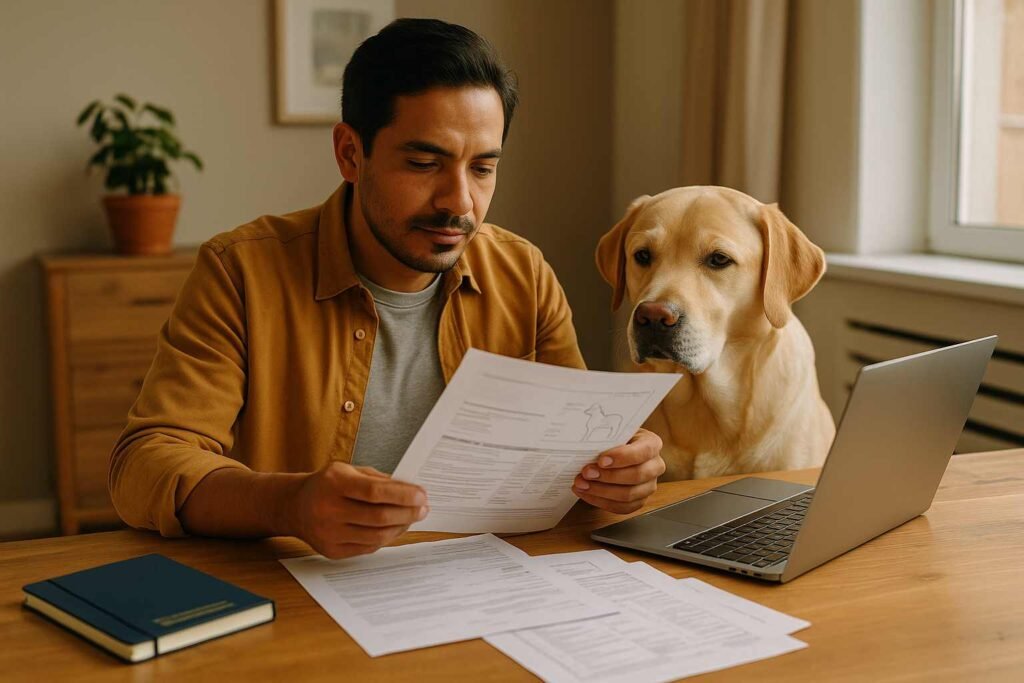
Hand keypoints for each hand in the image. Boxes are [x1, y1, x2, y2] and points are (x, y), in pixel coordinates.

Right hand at [289, 461, 427, 558]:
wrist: (295, 506)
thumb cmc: (328, 485)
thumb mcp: (349, 471)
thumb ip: (378, 480)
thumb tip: (411, 491)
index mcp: (334, 484)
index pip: (374, 492)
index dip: (402, 495)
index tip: (422, 495)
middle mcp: (328, 510)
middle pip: (378, 517)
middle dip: (407, 513)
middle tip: (423, 508)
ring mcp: (329, 534)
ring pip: (376, 536)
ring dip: (400, 527)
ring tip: (412, 518)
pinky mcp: (332, 551)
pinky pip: (368, 547)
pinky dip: (386, 538)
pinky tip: (395, 528)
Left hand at [572, 428, 664, 513]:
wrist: (615, 450)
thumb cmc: (614, 439)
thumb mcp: (614, 432)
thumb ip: (607, 437)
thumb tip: (586, 444)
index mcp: (652, 444)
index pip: (643, 451)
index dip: (623, 457)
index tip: (601, 460)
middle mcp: (655, 466)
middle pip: (636, 476)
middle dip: (608, 476)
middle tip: (587, 473)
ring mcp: (649, 486)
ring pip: (628, 495)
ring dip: (601, 491)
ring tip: (582, 484)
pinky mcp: (639, 501)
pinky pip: (622, 507)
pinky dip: (601, 502)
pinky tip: (586, 493)